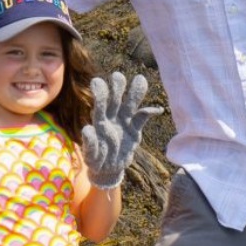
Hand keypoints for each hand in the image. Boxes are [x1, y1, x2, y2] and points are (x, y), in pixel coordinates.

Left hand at [81, 72, 162, 189]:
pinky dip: (150, 113)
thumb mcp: (92, 154)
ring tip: (140, 79)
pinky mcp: (135, 132)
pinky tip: (158, 110)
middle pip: (115, 101)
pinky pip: (142, 119)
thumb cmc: (97, 157)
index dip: (100, 93)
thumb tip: (87, 130)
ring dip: (134, 94)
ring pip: (130, 106)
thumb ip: (90, 144)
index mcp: (100, 122)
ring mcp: (125, 124)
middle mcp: (112, 119)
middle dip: (117, 88)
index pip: (101, 105)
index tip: (97, 81)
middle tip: (117, 76)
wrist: (109, 169)